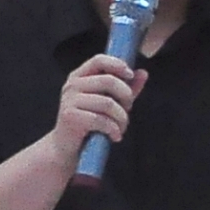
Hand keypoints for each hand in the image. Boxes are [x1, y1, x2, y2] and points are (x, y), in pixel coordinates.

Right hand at [45, 53, 143, 169]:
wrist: (66, 149)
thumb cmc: (89, 125)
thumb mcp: (109, 104)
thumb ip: (125, 88)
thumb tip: (143, 73)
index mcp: (80, 77)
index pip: (99, 60)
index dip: (117, 65)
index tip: (130, 75)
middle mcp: (72, 85)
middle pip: (109, 81)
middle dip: (126, 96)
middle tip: (128, 110)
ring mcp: (70, 100)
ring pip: (108, 103)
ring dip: (122, 118)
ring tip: (120, 128)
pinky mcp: (70, 117)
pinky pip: (101, 120)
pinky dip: (114, 130)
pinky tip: (115, 136)